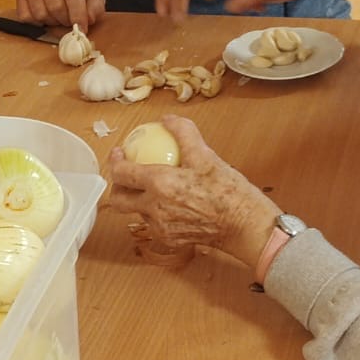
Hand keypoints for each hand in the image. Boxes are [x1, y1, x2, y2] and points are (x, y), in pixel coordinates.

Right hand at [15, 0, 104, 30]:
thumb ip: (95, 7)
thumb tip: (88, 19)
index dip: (78, 16)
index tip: (82, 30)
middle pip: (55, 8)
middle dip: (64, 21)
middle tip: (69, 22)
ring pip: (40, 14)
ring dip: (51, 22)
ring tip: (57, 17)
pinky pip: (26, 17)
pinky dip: (37, 23)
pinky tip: (45, 16)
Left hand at [106, 117, 275, 268]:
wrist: (244, 225)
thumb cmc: (228, 191)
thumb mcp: (205, 155)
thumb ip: (183, 132)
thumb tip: (168, 119)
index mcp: (159, 184)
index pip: (121, 173)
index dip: (115, 161)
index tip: (120, 153)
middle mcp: (154, 208)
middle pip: (118, 200)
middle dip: (117, 186)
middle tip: (126, 174)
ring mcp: (160, 227)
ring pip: (136, 212)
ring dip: (138, 200)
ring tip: (150, 187)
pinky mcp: (169, 240)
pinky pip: (153, 224)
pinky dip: (155, 212)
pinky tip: (169, 203)